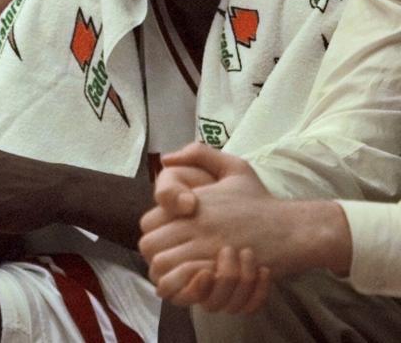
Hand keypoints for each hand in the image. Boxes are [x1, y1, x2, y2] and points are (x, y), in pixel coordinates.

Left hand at [139, 144, 279, 310]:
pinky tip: (196, 284)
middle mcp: (195, 228)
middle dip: (155, 255)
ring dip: (167, 273)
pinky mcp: (222, 275)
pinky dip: (185, 288)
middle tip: (171, 258)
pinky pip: (188, 287)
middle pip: (150, 248)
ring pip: (164, 270)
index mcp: (192, 205)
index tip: (167, 237)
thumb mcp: (234, 166)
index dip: (153, 232)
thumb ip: (199, 153)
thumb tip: (166, 159)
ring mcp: (208, 252)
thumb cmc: (261, 200)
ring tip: (180, 273)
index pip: (148, 224)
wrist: (294, 230)